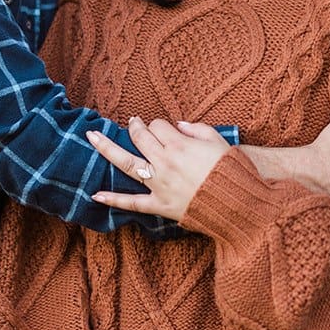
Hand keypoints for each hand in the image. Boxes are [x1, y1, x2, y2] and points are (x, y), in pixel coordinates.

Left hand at [88, 118, 227, 221]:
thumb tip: (179, 126)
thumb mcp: (218, 141)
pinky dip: (113, 200)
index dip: (160, 125)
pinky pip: (132, 203)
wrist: (237, 202)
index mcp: (179, 145)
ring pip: (126, 163)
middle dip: (135, 128)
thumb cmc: (230, 169)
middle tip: (133, 124)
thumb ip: (197, 129)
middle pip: (140, 138)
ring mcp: (158, 184)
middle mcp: (164, 162)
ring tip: (91, 136)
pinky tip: (94, 195)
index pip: (158, 126)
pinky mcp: (159, 205)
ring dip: (106, 148)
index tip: (166, 129)